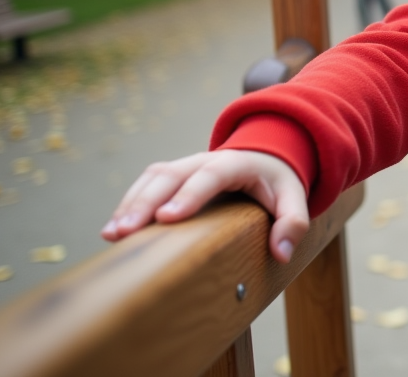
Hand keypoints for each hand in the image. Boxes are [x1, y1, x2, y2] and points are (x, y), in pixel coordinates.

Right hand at [101, 149, 309, 262]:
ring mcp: (185, 165)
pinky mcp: (172, 176)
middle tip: (126, 232)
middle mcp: (205, 160)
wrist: (265, 155)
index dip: (188, 195)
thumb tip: (282, 252)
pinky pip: (145, 184)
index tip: (167, 217)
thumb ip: (293, 222)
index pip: (210, 175)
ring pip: (152, 178)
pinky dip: (127, 204)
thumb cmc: (277, 181)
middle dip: (146, 202)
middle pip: (171, 175)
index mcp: (236, 163)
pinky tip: (113, 230)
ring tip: (112, 234)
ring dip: (130, 204)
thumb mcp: (295, 197)